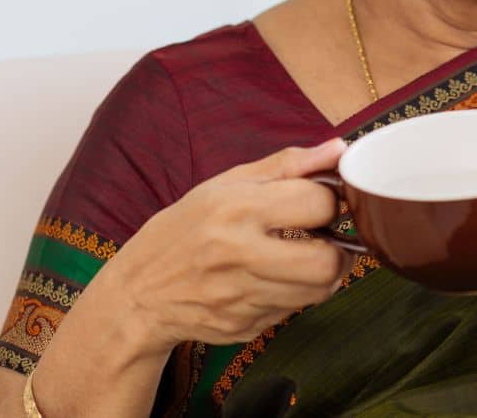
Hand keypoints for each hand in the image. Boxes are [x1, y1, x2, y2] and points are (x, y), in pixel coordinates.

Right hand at [98, 139, 353, 356]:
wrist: (137, 295)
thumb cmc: (184, 229)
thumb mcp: (226, 184)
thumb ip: (288, 165)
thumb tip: (339, 150)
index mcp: (237, 209)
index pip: (317, 204)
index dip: (332, 200)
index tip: (325, 201)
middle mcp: (239, 255)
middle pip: (327, 262)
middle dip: (338, 249)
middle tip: (327, 239)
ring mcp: (241, 298)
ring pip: (318, 292)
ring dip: (323, 274)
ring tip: (306, 258)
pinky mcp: (244, 328)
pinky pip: (293, 311)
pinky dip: (295, 295)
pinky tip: (275, 280)